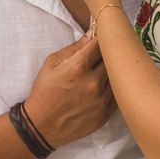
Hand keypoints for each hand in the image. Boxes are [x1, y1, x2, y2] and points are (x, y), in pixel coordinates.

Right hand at [24, 33, 115, 147]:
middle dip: (109, 54)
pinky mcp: (105, 114)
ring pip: (118, 77)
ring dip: (114, 72)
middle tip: (104, 55)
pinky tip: (105, 87)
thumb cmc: (44, 91)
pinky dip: (115, 88)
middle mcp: (93, 82)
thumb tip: (93, 33)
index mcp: (79, 66)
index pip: (102, 43)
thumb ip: (75, 47)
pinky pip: (118, 95)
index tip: (101, 39)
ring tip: (104, 72)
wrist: (41, 125)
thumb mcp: (52, 63)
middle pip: (113, 58)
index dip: (102, 39)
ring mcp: (101, 99)